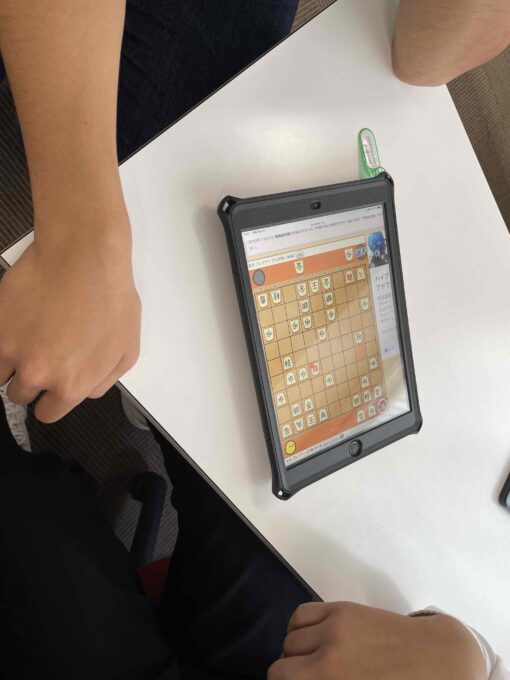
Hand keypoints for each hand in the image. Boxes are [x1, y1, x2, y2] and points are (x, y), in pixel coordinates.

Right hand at [0, 222, 140, 421]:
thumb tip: (85, 391)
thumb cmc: (110, 296)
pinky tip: (16, 330)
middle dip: (32, 380)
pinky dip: (1, 345)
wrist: (82, 256)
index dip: (50, 399)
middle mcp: (40, 375)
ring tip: (29, 340)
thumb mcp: (127, 350)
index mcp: (73, 385)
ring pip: (0, 376)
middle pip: (22, 396)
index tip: (48, 388)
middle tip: (41, 355)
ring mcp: (13, 351)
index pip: (49, 413)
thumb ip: (103, 380)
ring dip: (11, 364)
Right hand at [268, 602, 485, 679]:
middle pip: (281, 664)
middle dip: (290, 674)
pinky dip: (298, 629)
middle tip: (307, 679)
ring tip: (311, 662)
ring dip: (295, 654)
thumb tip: (308, 675)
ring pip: (289, 639)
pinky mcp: (342, 609)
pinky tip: (312, 639)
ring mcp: (334, 628)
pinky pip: (301, 615)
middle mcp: (327, 656)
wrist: (437, 662)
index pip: (279, 679)